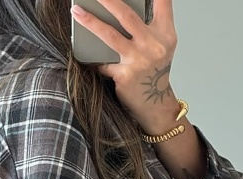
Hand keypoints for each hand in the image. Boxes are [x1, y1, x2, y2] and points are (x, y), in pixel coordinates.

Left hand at [70, 0, 179, 132]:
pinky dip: (94, 59)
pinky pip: (103, 62)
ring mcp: (139, 60)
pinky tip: (84, 53)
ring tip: (76, 12)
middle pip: (126, 14)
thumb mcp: (161, 45)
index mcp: (165, 34)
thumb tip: (117, 7)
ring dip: (90, 22)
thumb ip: (150, 25)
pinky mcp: (125, 76)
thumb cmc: (154, 72)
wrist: (156, 104)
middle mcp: (153, 45)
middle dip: (107, 0)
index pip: (162, 3)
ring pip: (110, 35)